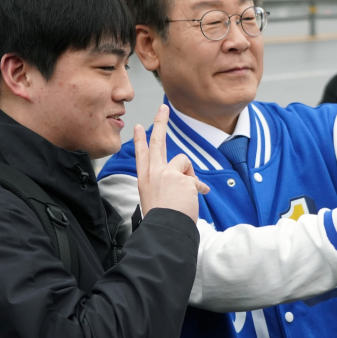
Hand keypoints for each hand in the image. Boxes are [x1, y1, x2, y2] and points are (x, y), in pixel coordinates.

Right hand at [134, 104, 209, 221]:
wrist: (165, 230)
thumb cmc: (162, 219)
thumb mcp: (157, 198)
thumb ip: (170, 183)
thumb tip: (192, 181)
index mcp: (145, 179)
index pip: (141, 155)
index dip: (139, 140)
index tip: (137, 127)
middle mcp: (153, 173)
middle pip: (158, 142)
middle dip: (160, 122)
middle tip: (163, 107)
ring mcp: (167, 174)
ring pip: (183, 161)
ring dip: (189, 175)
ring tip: (186, 193)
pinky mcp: (183, 179)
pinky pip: (196, 180)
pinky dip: (199, 190)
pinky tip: (196, 199)